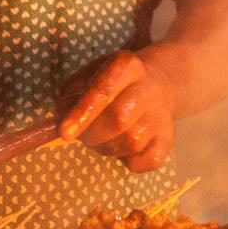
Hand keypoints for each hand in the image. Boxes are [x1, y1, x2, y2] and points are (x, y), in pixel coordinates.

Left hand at [57, 50, 175, 172]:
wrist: (160, 82)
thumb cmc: (112, 82)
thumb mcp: (89, 75)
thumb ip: (70, 96)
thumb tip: (59, 124)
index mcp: (126, 66)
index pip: (103, 89)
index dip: (82, 113)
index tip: (64, 134)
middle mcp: (148, 88)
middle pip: (119, 119)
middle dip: (91, 134)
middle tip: (80, 135)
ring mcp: (162, 115)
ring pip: (131, 142)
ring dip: (107, 148)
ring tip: (103, 138)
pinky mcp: (169, 140)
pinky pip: (145, 162)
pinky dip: (128, 162)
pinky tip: (123, 147)